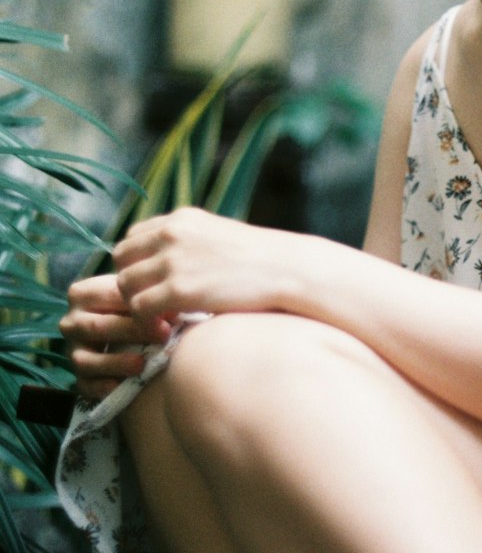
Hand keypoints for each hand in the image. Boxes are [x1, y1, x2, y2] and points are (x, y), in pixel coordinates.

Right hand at [60, 273, 171, 400]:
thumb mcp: (142, 300)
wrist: (128, 338)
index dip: (139, 305)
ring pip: (84, 359)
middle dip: (131, 331)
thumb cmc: (137, 312)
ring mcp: (72, 351)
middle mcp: (71, 322)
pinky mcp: (78, 377)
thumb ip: (151, 298)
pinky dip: (100, 387)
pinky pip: (84, 385)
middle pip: (95, 326)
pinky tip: (119, 387)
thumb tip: (173, 307)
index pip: (108, 297)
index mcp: (83, 295)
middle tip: (163, 336)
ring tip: (141, 364)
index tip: (169, 314)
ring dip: (114, 363)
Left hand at [111, 207, 289, 319]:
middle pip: (121, 258)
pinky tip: (167, 332)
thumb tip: (179, 264)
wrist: (288, 269)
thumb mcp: (220, 237)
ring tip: (162, 322)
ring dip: (137, 307)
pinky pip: (139, 307)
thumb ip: (193, 244)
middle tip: (154, 306)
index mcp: (181, 219)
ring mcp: (173, 260)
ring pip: (124, 284)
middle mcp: (171, 234)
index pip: (134, 237)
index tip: (156, 285)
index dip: (138, 265)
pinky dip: (147, 323)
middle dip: (131, 284)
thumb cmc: (262, 261)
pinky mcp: (179, 289)